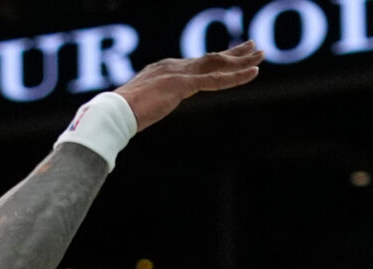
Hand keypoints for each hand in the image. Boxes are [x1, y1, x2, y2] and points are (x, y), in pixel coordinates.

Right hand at [111, 42, 264, 129]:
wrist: (113, 114)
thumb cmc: (122, 116)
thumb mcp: (143, 106)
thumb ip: (152, 103)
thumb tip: (147, 111)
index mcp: (164, 70)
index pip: (196, 63)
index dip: (216, 59)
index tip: (231, 56)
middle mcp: (173, 66)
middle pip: (210, 58)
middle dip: (233, 53)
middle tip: (254, 48)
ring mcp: (178, 73)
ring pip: (217, 65)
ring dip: (240, 61)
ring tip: (260, 55)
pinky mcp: (182, 84)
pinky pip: (216, 80)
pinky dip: (236, 76)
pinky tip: (253, 72)